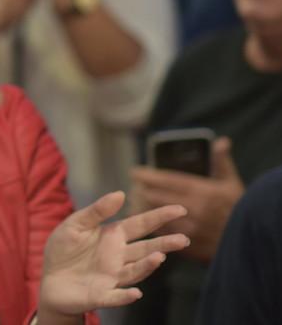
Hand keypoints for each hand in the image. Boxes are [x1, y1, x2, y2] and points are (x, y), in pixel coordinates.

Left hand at [38, 191, 189, 318]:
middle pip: (146, 249)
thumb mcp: (75, 225)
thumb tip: (120, 193)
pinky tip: (135, 293)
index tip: (180, 209)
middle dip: (164, 244)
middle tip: (183, 239)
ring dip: (147, 266)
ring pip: (135, 271)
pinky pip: (115, 296)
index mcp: (113, 237)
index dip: (160, 217)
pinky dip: (125, 296)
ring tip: (159, 257)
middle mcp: (118, 257)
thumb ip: (97, 211)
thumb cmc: (64, 250)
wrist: (49, 279)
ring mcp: (112, 277)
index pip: (141, 225)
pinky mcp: (101, 294)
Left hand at [130, 137, 244, 261]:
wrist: (251, 243)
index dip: (148, 175)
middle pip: (156, 197)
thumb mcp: (232, 183)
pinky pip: (162, 233)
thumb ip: (221, 162)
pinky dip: (150, 224)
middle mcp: (194, 209)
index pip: (168, 180)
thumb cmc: (239, 209)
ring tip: (135, 199)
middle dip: (141, 190)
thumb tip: (221, 141)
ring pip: (155, 216)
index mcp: (203, 192)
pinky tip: (142, 218)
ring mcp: (189, 229)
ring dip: (142, 206)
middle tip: (133, 185)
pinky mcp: (186, 244)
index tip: (134, 171)